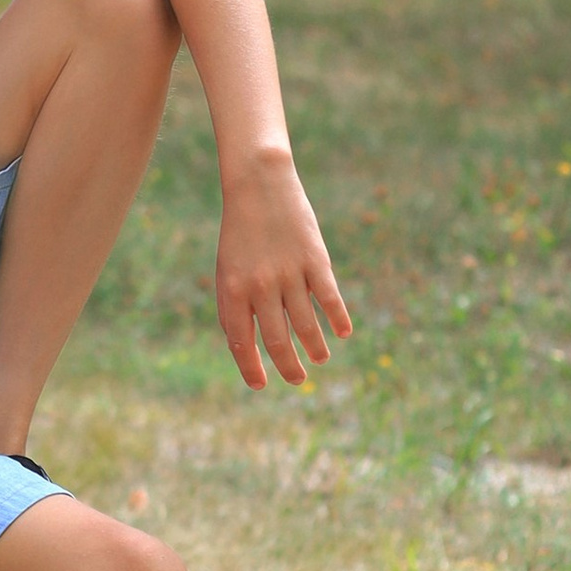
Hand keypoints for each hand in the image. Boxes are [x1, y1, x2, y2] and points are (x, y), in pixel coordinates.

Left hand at [215, 157, 353, 390]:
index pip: (243, 342)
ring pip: (306, 325)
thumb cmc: (240, 234)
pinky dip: (338, 319)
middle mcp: (260, 286)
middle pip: (278, 341)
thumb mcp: (227, 269)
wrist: (259, 186)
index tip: (261, 385)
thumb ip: (234, 306)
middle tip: (298, 379)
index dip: (251, 368)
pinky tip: (343, 333)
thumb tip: (245, 345)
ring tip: (320, 359)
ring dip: (314, 347)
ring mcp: (289, 274)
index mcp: (233, 290)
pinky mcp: (315, 260)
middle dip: (289, 367)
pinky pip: (329, 299)